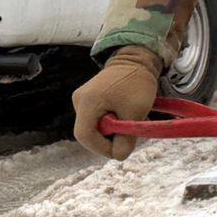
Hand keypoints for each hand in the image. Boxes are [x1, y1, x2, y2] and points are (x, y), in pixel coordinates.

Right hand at [71, 46, 161, 160]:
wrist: (136, 60)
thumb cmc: (137, 83)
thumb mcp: (136, 111)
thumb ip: (126, 136)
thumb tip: (120, 156)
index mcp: (87, 102)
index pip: (84, 135)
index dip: (100, 148)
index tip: (119, 150)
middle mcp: (79, 100)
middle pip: (87, 132)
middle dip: (107, 141)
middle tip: (127, 139)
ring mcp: (81, 98)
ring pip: (92, 126)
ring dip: (110, 132)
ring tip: (128, 124)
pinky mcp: (88, 98)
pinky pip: (95, 118)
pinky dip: (109, 123)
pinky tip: (123, 117)